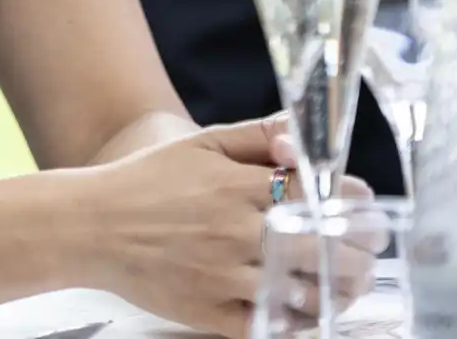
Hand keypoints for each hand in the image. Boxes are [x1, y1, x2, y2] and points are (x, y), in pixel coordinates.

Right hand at [74, 116, 375, 338]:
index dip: (353, 205)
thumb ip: (257, 136)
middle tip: (364, 254)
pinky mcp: (212, 314)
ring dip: (337, 292)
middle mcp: (238, 233)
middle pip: (327, 251)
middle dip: (359, 254)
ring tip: (343, 285)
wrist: (91, 226)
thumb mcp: (202, 144)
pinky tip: (304, 311)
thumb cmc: (148, 181)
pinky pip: (272, 327)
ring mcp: (226, 278)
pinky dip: (297, 322)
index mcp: (239, 187)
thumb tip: (302, 136)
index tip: (364, 209)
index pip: (321, 198)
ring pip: (308, 295)